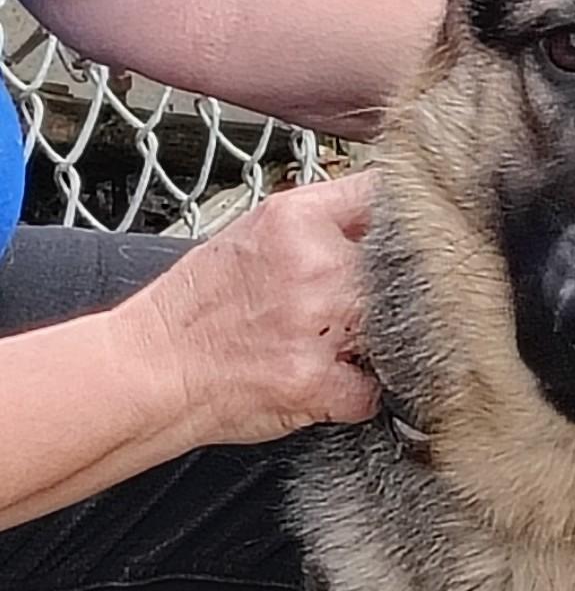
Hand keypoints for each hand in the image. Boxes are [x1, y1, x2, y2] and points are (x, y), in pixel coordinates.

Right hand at [125, 172, 380, 446]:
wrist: (153, 367)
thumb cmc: (196, 308)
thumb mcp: (251, 234)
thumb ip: (317, 223)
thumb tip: (374, 218)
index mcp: (296, 218)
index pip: (382, 198)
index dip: (400, 222)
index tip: (405, 239)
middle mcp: (315, 264)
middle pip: (402, 270)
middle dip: (385, 293)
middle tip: (346, 311)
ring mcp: (320, 324)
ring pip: (396, 329)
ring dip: (373, 342)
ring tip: (330, 345)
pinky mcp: (318, 381)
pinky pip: (374, 389)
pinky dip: (357, 393)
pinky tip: (327, 382)